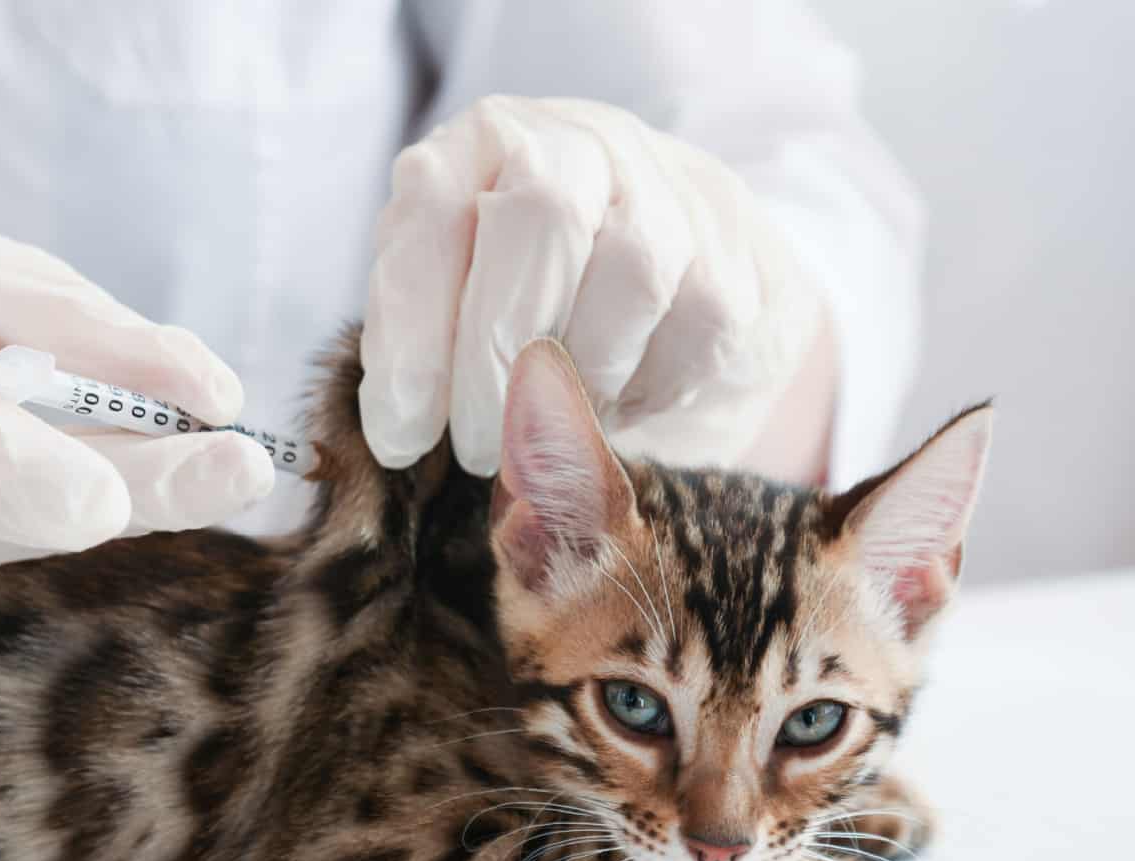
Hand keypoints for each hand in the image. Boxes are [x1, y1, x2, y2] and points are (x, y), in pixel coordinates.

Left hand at [360, 96, 826, 474]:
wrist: (676, 284)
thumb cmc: (533, 301)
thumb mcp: (451, 300)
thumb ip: (417, 338)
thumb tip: (398, 430)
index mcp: (483, 142)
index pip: (435, 207)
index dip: (412, 330)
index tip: (398, 435)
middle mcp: (578, 139)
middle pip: (543, 217)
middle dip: (498, 353)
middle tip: (475, 448)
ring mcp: (669, 185)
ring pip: (636, 267)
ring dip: (586, 375)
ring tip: (553, 427)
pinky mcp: (737, 250)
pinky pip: (702, 321)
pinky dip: (653, 388)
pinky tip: (620, 406)